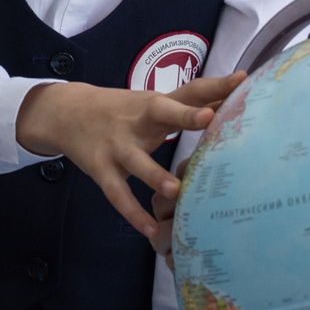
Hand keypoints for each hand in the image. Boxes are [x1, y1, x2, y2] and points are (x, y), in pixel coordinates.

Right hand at [16, 73, 242, 243]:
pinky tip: (149, 229)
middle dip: (185, 116)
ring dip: (155, 175)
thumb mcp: (154, 103)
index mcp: (156, 104)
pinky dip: (132, 212)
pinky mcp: (102, 169)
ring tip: (175, 191)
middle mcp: (138, 121)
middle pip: (162, 114)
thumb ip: (192, 102)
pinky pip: (117, 193)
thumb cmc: (124, 110)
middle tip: (209, 118)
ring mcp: (117, 145)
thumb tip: (234, 95)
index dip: (215, 86)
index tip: (242, 80)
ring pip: (137, 161)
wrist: (67, 113)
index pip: (190, 91)